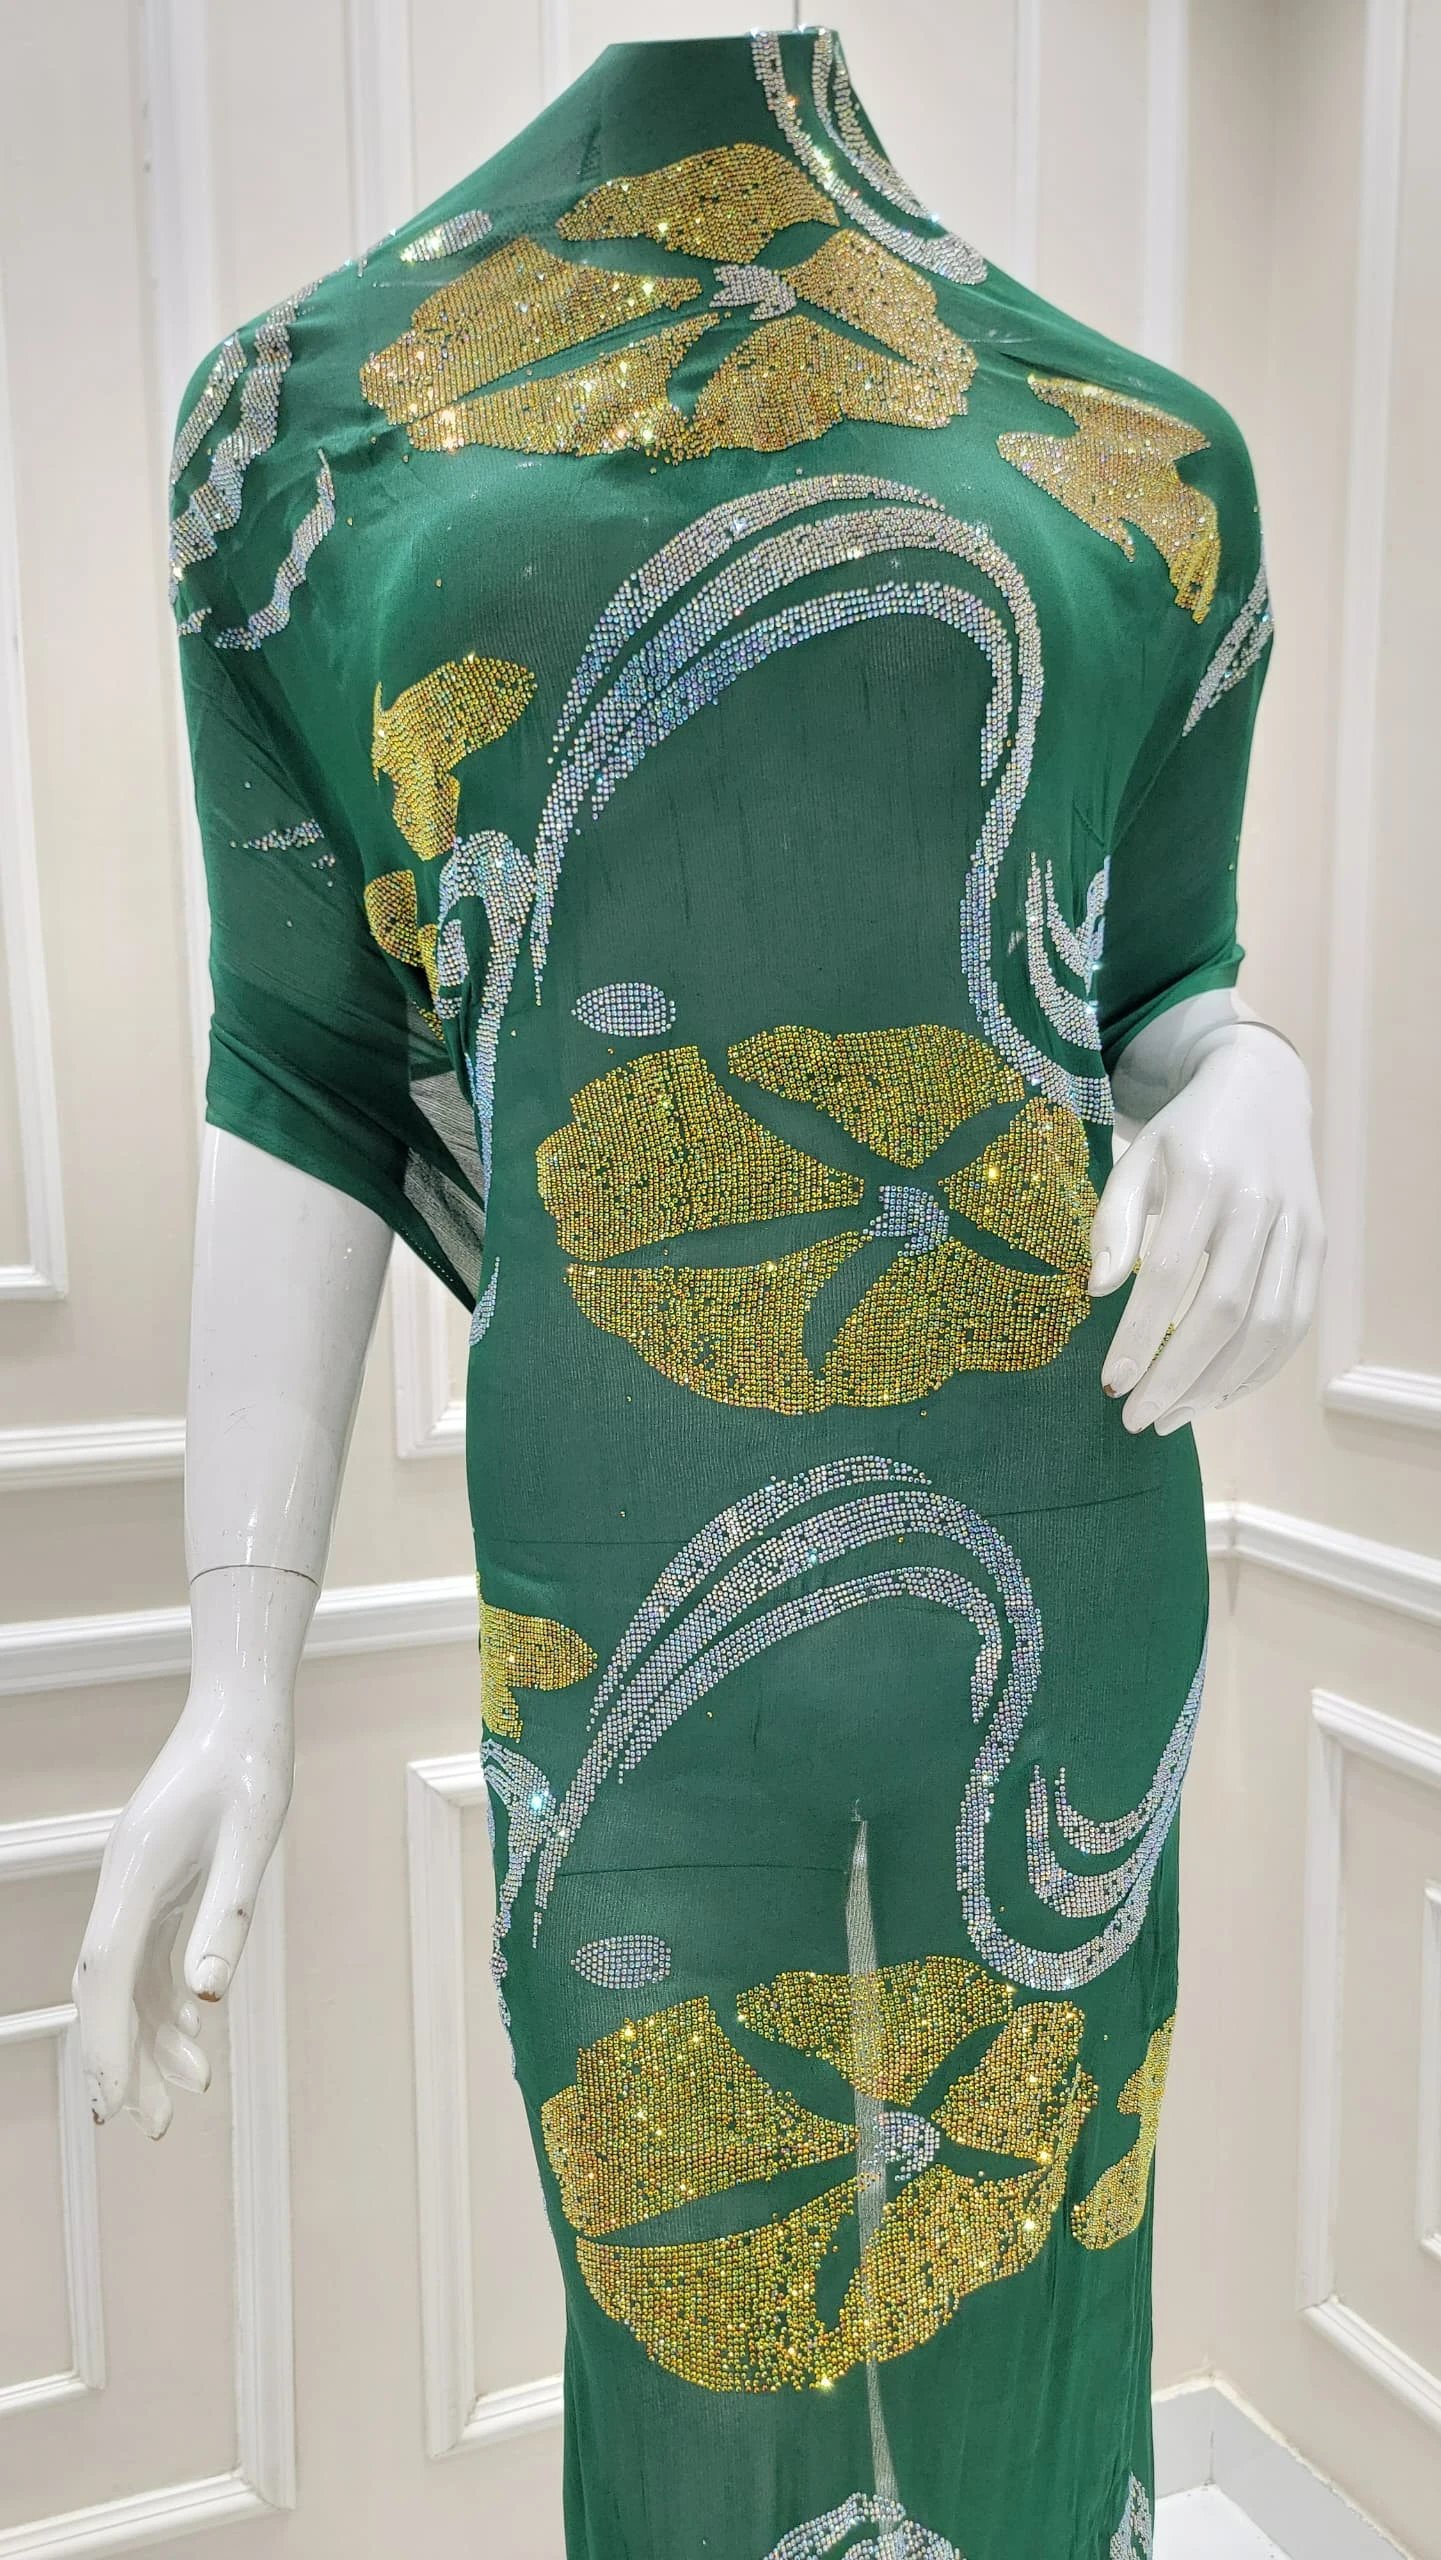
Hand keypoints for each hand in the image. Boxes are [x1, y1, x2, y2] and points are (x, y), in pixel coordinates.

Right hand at [73, 1671, 293, 2135]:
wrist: (242, 1713)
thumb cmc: (251, 1768)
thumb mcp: (252, 1839)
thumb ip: (227, 1916)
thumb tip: (206, 1997)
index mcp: (136, 1873)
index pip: (106, 1974)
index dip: (107, 2043)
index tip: (115, 2104)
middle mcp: (124, 1883)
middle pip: (105, 1988)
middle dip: (120, 2060)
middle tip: (148, 2126)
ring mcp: (137, 1885)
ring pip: (126, 1980)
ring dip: (148, 2039)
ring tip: (186, 2093)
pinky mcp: (158, 1885)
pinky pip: (151, 1956)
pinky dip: (166, 2001)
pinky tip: (195, 2038)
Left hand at [1088, 1025, 1324, 1434]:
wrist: (1261, 1091)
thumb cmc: (1182, 1136)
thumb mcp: (1135, 1162)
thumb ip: (1112, 1223)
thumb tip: (1097, 1292)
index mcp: (1204, 1177)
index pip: (1169, 1273)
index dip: (1139, 1334)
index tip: (1110, 1383)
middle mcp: (1259, 1203)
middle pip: (1224, 1311)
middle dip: (1177, 1375)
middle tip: (1138, 1418)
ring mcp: (1297, 1226)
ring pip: (1268, 1326)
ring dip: (1220, 1383)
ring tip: (1173, 1415)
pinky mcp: (1318, 1245)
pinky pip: (1295, 1322)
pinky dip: (1259, 1369)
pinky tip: (1217, 1393)